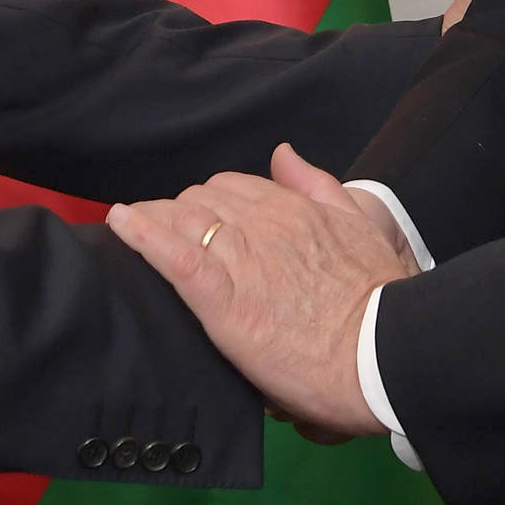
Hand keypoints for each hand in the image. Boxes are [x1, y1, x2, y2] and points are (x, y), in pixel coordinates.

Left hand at [107, 143, 415, 439]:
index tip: (202, 223)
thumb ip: (317, 185)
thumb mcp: (358, 224)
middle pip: (200, 200)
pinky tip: (120, 224)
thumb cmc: (377, 299)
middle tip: (171, 239)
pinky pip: (175, 256)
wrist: (383, 352)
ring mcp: (241, 258)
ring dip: (155, 221)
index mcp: (292, 208)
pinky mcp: (224, 299)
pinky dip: (143, 236)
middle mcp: (262, 224)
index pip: (232, 188)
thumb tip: (283, 152)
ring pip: (183, 220)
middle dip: (182, 214)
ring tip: (132, 231)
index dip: (212, 205)